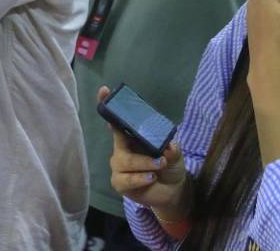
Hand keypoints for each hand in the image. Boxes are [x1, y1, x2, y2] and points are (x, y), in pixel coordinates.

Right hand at [100, 86, 189, 218]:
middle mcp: (122, 148)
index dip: (107, 104)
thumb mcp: (175, 153)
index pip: (117, 118)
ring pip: (124, 161)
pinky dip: (139, 179)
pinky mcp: (120, 183)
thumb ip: (171, 149)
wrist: (173, 189)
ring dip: (144, 164)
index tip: (104, 90)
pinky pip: (124, 179)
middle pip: (118, 140)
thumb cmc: (169, 164)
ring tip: (159, 166)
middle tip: (160, 158)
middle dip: (136, 147)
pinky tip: (150, 178)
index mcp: (132, 135)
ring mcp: (119, 166)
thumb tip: (167, 148)